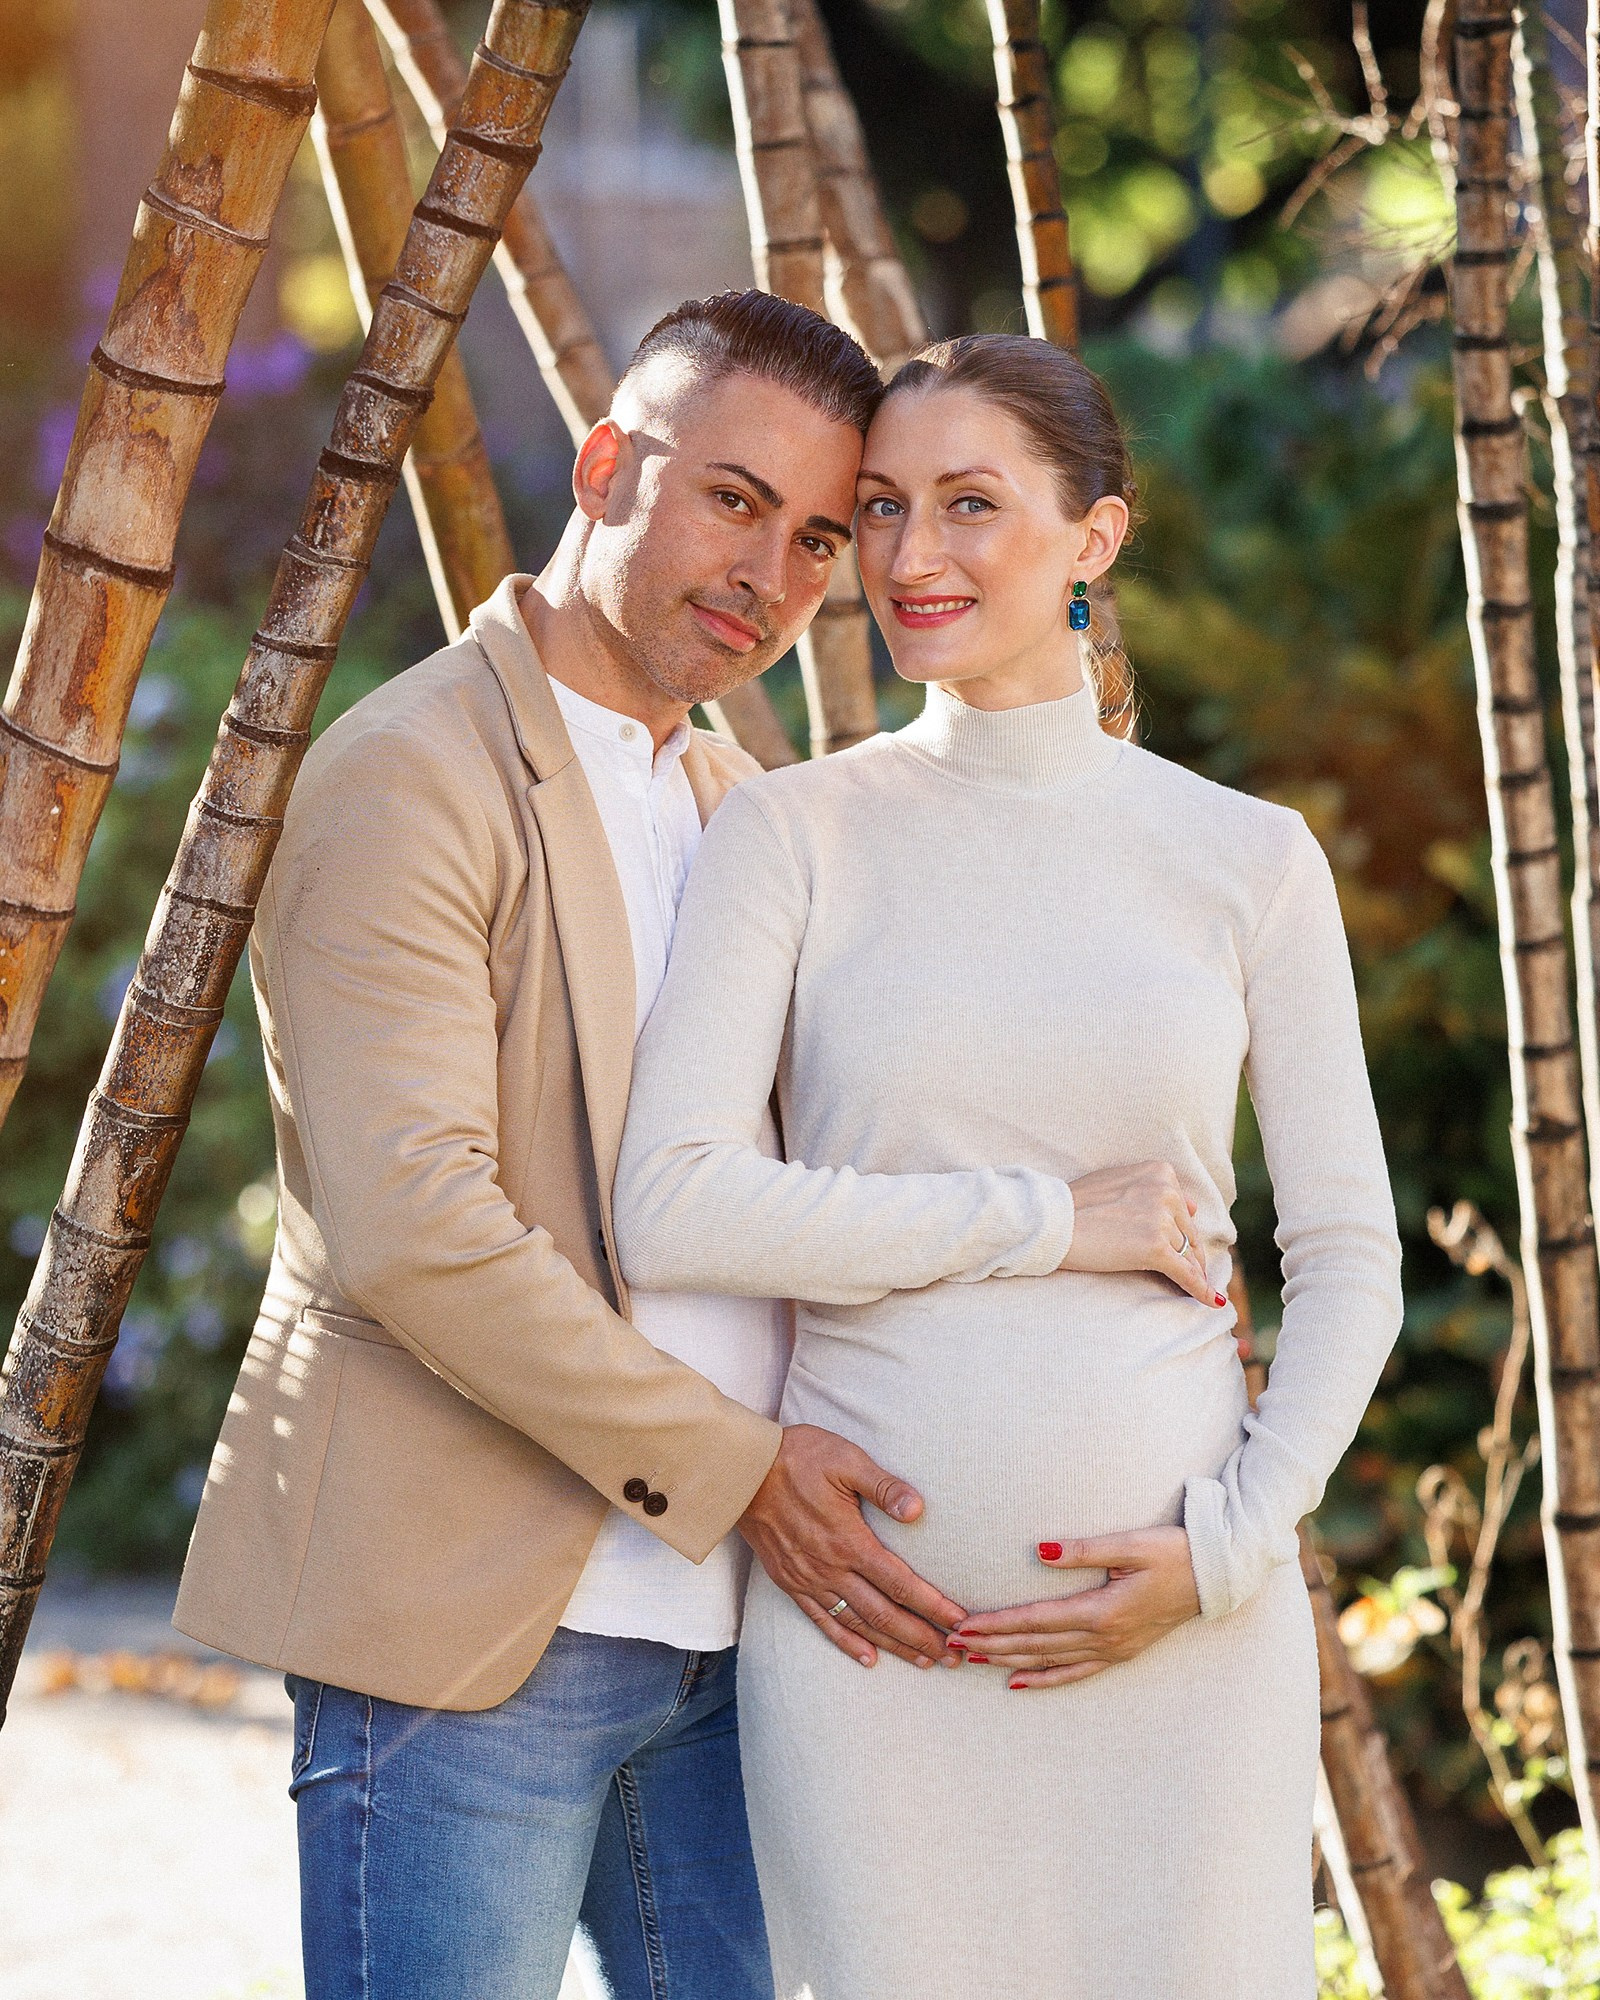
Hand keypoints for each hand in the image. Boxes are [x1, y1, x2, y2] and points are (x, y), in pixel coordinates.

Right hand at [738, 1424, 967, 1670]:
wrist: (741, 1471)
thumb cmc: (798, 1458)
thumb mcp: (845, 1460)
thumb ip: (883, 1486)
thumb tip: (918, 1510)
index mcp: (849, 1540)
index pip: (900, 1583)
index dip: (932, 1606)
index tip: (960, 1622)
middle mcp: (831, 1569)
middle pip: (884, 1614)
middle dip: (922, 1637)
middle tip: (953, 1656)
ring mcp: (809, 1580)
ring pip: (858, 1624)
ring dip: (894, 1645)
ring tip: (924, 1661)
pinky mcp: (790, 1583)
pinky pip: (823, 1621)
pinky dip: (848, 1643)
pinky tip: (869, 1658)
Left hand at [947, 1526, 1199, 1687]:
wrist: (1215, 1576)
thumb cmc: (1173, 1553)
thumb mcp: (1130, 1544)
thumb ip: (1082, 1550)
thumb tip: (1037, 1551)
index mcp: (1102, 1610)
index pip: (1035, 1619)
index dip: (997, 1623)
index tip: (963, 1624)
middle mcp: (1103, 1637)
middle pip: (1035, 1643)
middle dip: (991, 1643)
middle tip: (950, 1643)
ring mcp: (1112, 1649)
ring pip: (1049, 1659)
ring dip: (1008, 1659)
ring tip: (971, 1659)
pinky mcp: (1120, 1652)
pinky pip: (1075, 1671)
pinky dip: (1044, 1677)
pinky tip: (1018, 1682)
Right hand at [1062, 1161, 1222, 1308]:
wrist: (1052, 1222)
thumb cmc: (1076, 1204)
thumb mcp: (1120, 1182)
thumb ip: (1154, 1190)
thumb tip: (1194, 1205)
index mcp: (1160, 1173)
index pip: (1183, 1210)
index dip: (1183, 1234)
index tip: (1185, 1251)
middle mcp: (1166, 1191)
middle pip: (1189, 1233)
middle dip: (1192, 1257)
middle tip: (1197, 1276)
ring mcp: (1161, 1219)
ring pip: (1188, 1255)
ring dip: (1194, 1275)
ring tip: (1201, 1292)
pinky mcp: (1156, 1248)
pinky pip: (1186, 1273)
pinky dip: (1200, 1290)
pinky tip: (1211, 1302)